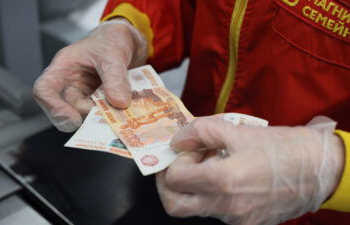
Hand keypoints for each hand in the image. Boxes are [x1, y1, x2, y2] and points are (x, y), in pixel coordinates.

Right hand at [33, 19, 146, 131]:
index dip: (53, 108)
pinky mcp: (101, 104)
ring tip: (123, 111)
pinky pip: (104, 115)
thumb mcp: (113, 54)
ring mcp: (86, 97)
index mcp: (63, 68)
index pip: (44, 90)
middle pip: (68, 109)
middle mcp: (70, 86)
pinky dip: (115, 116)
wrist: (128, 43)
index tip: (73, 119)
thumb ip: (115, 78)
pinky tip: (128, 112)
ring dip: (104, 117)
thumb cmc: (111, 41)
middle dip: (88, 115)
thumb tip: (119, 103)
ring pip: (87, 115)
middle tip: (109, 115)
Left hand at [156, 115, 344, 224]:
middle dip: (170, 184)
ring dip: (195, 186)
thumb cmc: (282, 147)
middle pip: (175, 205)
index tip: (187, 149)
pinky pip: (218, 211)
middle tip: (181, 164)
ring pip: (197, 208)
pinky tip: (229, 174)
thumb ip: (200, 132)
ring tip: (213, 164)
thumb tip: (178, 140)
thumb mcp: (237, 130)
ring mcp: (237, 219)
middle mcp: (226, 207)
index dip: (175, 161)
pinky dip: (213, 194)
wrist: (319, 169)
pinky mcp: (247, 223)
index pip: (174, 179)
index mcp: (222, 181)